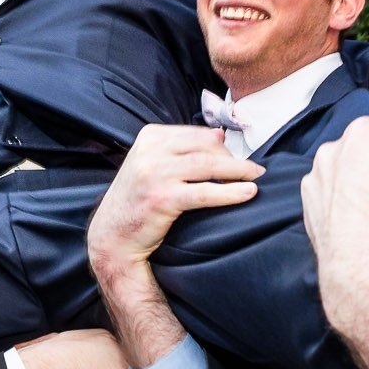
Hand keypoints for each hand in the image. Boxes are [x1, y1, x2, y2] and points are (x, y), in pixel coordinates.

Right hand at [88, 125, 262, 278]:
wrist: (112, 235)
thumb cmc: (136, 200)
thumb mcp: (151, 165)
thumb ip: (180, 150)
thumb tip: (220, 136)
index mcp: (149, 137)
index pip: (196, 133)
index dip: (222, 145)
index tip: (239, 156)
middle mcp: (150, 151)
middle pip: (205, 146)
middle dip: (234, 157)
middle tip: (254, 169)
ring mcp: (154, 173)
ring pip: (208, 165)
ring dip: (238, 171)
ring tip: (256, 177)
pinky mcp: (162, 198)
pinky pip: (204, 192)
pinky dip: (230, 192)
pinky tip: (246, 193)